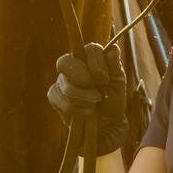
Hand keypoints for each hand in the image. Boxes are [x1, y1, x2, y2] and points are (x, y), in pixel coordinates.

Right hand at [46, 41, 128, 155]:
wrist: (106, 124)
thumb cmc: (113, 100)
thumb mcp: (118, 83)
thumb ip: (114, 65)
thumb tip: (113, 48)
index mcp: (90, 58)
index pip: (88, 49)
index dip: (96, 63)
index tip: (105, 79)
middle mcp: (74, 66)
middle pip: (65, 61)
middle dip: (83, 79)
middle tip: (97, 92)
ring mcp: (62, 81)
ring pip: (65, 84)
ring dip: (84, 98)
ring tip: (95, 104)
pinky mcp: (55, 96)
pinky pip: (56, 98)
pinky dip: (74, 109)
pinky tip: (85, 112)